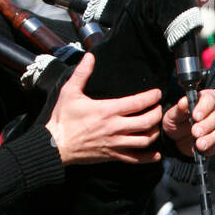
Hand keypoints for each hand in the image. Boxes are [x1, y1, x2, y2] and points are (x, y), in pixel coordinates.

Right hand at [46, 53, 161, 164]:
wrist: (56, 145)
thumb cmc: (63, 118)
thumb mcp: (70, 92)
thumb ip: (82, 73)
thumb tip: (90, 56)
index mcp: (107, 110)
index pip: (137, 103)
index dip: (151, 97)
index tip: (157, 93)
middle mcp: (115, 127)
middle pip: (146, 122)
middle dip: (157, 114)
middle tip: (158, 108)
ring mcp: (116, 143)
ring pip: (145, 140)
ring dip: (154, 133)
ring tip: (156, 126)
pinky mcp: (113, 156)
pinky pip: (136, 159)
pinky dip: (148, 157)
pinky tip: (155, 155)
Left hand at [162, 86, 214, 156]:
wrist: (177, 139)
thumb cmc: (177, 121)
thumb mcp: (174, 114)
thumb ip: (180, 108)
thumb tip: (183, 102)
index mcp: (207, 99)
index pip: (210, 99)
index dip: (203, 107)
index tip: (195, 116)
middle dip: (206, 125)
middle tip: (195, 132)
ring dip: (209, 139)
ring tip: (199, 144)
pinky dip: (210, 148)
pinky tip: (201, 150)